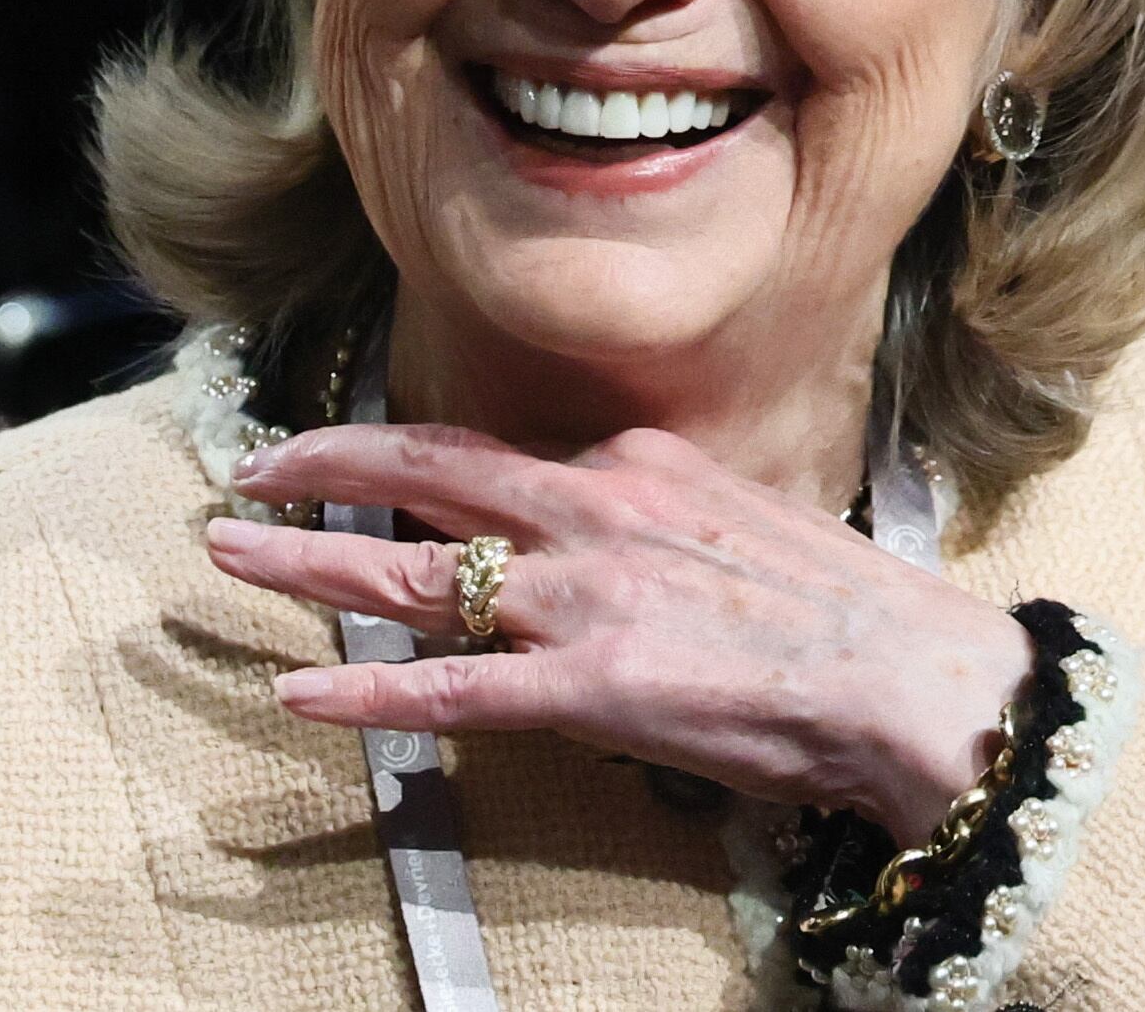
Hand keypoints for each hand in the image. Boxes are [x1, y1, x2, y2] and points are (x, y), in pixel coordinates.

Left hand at [209, 422, 1030, 842]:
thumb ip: (660, 518)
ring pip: (415, 568)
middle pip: (426, 470)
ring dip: (308, 561)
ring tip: (228, 551)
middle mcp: (594, 510)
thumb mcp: (744, 520)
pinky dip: (365, 687)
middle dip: (321, 466)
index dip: (414, 460)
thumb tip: (612, 542)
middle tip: (248, 468)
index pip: (500, 456)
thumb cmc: (849, 612)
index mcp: (633, 466)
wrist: (917, 680)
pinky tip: (300, 688)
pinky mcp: (589, 686)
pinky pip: (449, 688)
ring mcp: (584, 597)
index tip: (355, 460)